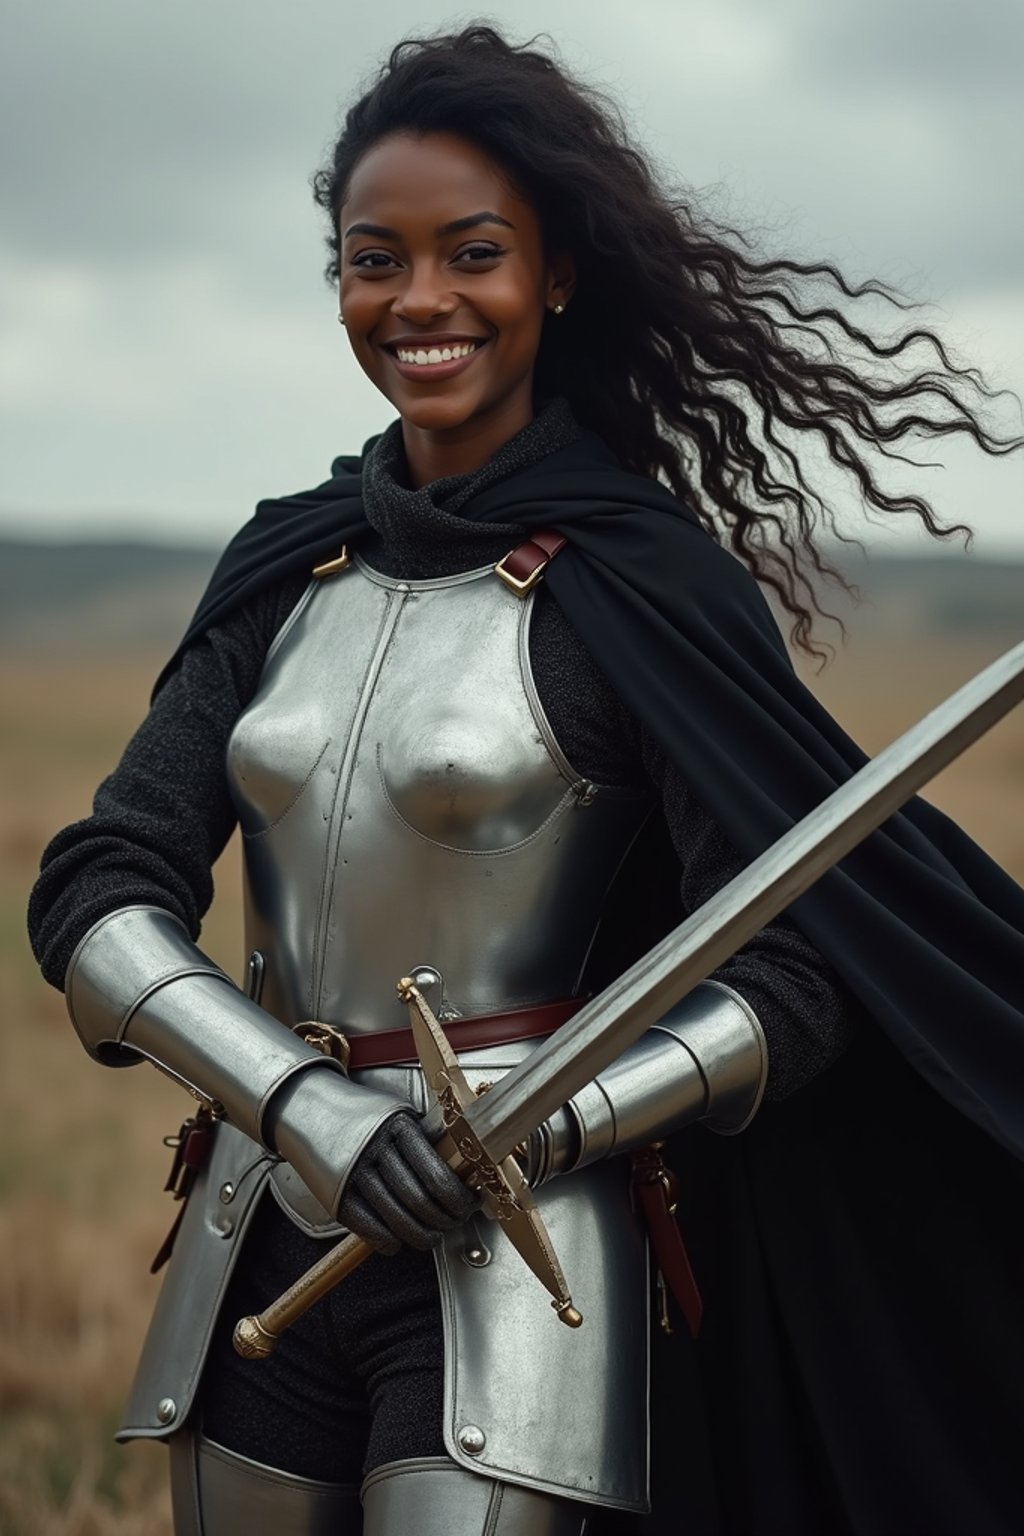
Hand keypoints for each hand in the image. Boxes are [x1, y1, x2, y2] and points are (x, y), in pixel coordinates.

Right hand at [340, 1112, 477, 1253]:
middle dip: (444, 1220)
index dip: (457, 1198)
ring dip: (421, 1236)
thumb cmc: (363, 1116)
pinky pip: (369, 1228)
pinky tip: (397, 1241)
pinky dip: (388, 1241)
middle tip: (453, 1223)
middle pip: (419, 1200)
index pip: (436, 1173)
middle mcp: (375, 1149)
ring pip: (396, 1219)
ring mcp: (353, 1174)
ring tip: (431, 1236)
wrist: (307, 1105)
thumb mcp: (397, 1114)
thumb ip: (424, 1141)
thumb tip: (461, 1174)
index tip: (468, 1205)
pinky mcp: (336, 1195)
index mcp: (398, 1126)